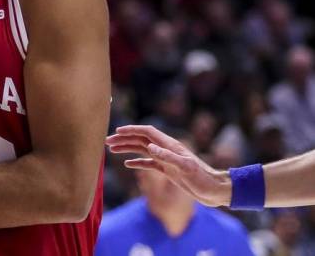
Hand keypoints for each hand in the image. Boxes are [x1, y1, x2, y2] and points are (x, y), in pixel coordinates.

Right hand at [105, 125, 231, 206]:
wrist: (214, 191)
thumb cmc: (203, 179)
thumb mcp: (185, 168)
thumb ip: (167, 156)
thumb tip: (149, 147)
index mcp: (170, 145)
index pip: (147, 132)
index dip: (131, 130)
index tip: (117, 131)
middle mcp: (166, 150)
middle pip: (141, 140)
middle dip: (124, 139)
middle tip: (107, 141)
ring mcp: (166, 160)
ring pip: (142, 150)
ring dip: (127, 148)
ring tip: (112, 149)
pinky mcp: (167, 170)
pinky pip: (148, 163)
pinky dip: (136, 162)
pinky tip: (127, 164)